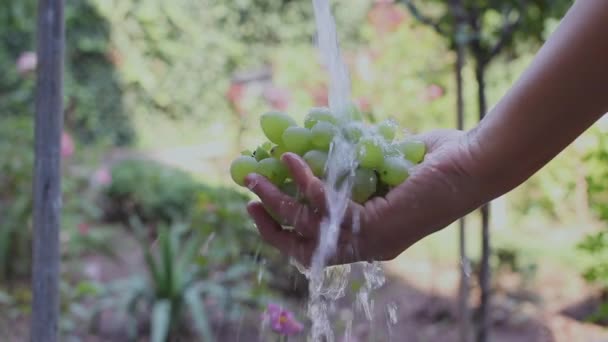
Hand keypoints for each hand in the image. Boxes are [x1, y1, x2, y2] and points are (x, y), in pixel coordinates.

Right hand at [245, 129, 488, 266]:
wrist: (475, 163)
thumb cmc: (438, 162)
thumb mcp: (385, 166)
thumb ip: (357, 167)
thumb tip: (325, 143)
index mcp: (369, 236)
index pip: (316, 246)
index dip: (285, 231)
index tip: (262, 208)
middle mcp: (367, 247)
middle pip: (303, 247)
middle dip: (271, 224)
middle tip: (248, 199)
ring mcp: (370, 240)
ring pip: (306, 228)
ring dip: (274, 201)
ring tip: (253, 176)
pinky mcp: (375, 225)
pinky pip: (326, 204)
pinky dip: (303, 179)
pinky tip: (290, 156)